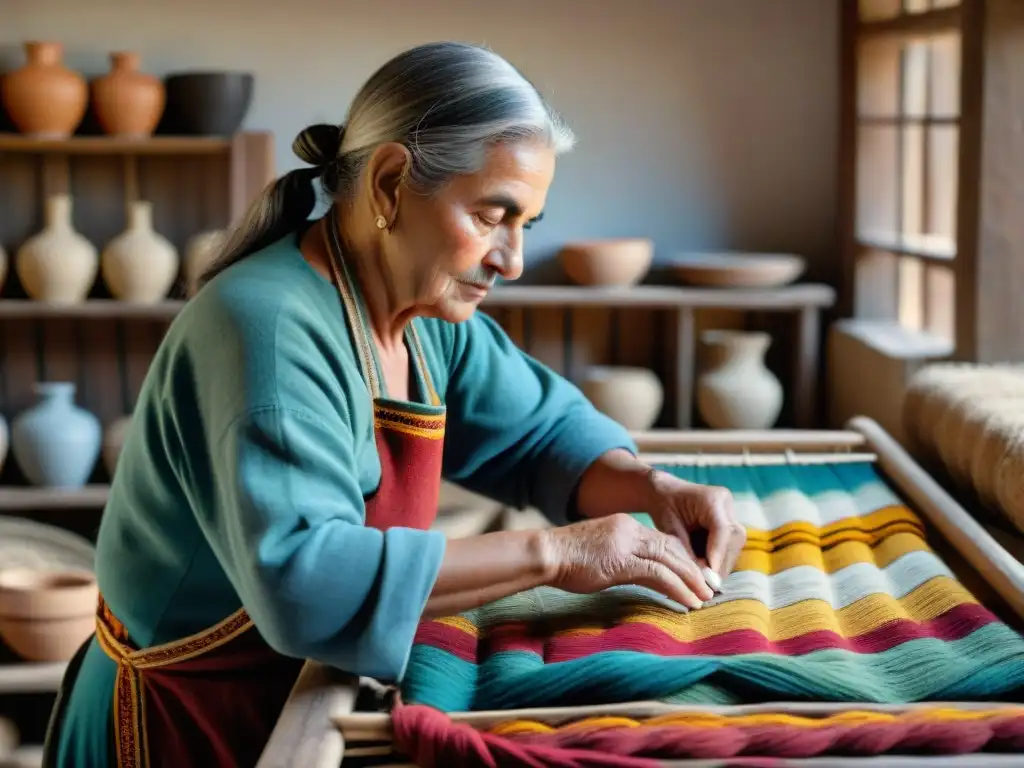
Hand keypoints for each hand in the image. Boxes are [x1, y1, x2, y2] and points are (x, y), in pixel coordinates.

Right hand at [541, 513, 714, 608]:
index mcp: (625, 526)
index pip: (664, 540)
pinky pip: (659, 574)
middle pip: (673, 548)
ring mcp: (627, 543)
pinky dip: (678, 589)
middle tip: (709, 589)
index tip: (695, 577)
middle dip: (693, 569)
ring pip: (671, 559)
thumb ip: (621, 559)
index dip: (683, 559)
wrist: (546, 554)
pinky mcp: (622, 560)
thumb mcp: (599, 554)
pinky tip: (688, 602)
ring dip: (691, 580)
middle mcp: (630, 529)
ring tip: (704, 598)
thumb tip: (636, 574)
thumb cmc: (565, 560)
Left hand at [642, 469, 744, 581]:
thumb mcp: (671, 530)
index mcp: (712, 499)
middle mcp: (726, 503)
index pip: (722, 531)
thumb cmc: (664, 508)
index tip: (710, 578)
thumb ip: (688, 552)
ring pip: (735, 544)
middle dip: (721, 563)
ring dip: (722, 563)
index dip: (718, 556)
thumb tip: (704, 579)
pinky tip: (708, 568)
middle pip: (734, 539)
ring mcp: (731, 511)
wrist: (665, 493)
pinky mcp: (730, 521)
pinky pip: (731, 544)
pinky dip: (720, 558)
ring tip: (706, 578)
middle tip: (708, 584)